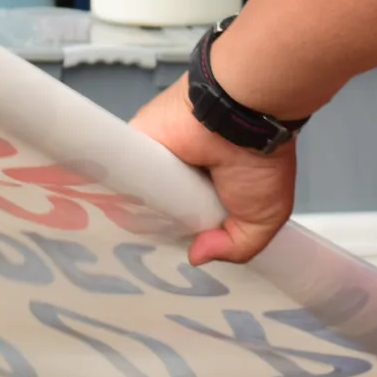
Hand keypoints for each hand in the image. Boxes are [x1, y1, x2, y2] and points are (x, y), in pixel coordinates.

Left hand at [131, 75, 297, 265]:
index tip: (169, 253)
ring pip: (135, 191)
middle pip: (158, 205)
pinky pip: (119, 170)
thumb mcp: (263, 219)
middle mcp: (183, 170)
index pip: (186, 216)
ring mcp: (159, 156)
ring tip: (126, 235)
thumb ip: (234, 246)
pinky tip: (113, 208)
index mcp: (210, 187)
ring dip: (134, 208)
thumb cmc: (259, 162)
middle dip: (154, 225)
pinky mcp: (137, 141)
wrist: (241, 119)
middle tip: (142, 252)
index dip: (178, 234)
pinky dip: (117, 188)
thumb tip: (198, 256)